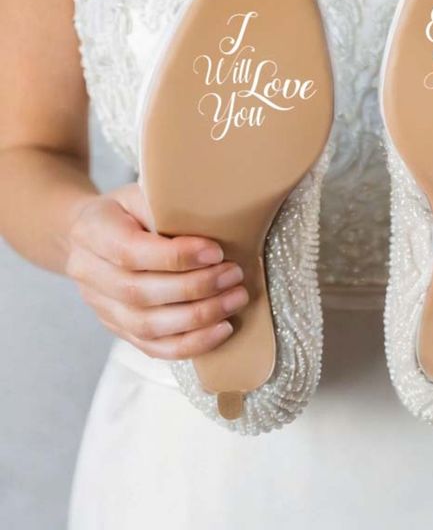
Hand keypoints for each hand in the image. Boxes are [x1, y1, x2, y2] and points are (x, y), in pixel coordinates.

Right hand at [65, 183, 247, 358]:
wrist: (89, 235)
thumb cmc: (126, 211)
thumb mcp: (139, 193)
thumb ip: (165, 205)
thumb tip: (212, 218)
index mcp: (93, 233)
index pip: (131, 252)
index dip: (176, 256)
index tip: (215, 251)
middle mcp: (90, 274)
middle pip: (140, 292)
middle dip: (195, 287)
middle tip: (234, 275)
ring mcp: (102, 307)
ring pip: (147, 325)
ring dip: (199, 317)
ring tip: (235, 299)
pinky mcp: (118, 328)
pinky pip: (153, 347)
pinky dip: (191, 343)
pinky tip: (222, 329)